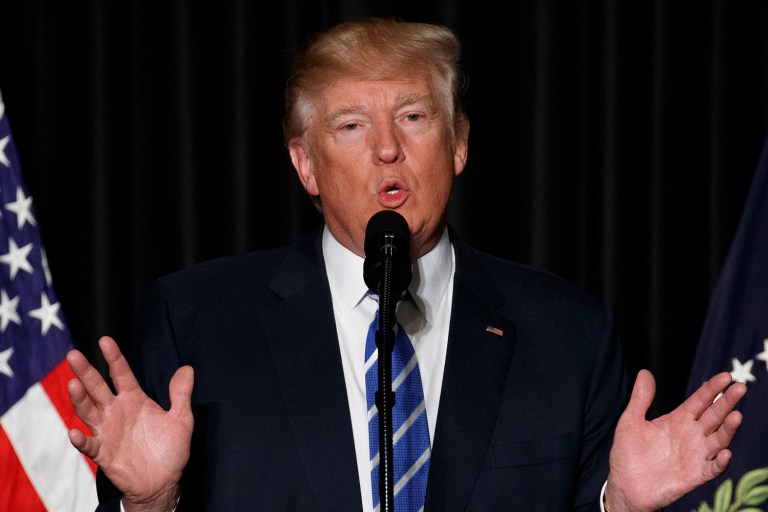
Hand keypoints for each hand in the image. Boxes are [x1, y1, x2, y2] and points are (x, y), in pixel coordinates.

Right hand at [67, 336, 194, 511]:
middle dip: (86, 371)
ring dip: (79, 399)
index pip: (121, 374)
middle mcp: (117, 411)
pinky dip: (81, 440)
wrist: (164, 482)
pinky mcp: (104, 453)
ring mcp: (107, 431)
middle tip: (74, 354)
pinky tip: (74, 432)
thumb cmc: (171, 449)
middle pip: (97, 388)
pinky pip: (89, 445)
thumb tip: (187, 368)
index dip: (114, 358)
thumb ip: (181, 394)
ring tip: (73, 384)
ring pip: (88, 411)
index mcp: (134, 399)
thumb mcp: (181, 419)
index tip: (105, 340)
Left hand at [605, 369, 745, 511]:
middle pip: (714, 416)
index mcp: (678, 419)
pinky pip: (712, 468)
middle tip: (740, 387)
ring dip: (728, 429)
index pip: (700, 401)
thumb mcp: (630, 421)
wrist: (625, 485)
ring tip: (736, 416)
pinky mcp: (695, 475)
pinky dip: (720, 462)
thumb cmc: (628, 452)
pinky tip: (725, 453)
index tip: (725, 376)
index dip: (712, 388)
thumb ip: (640, 398)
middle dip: (727, 402)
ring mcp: (695, 455)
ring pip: (718, 440)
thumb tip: (645, 372)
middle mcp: (691, 435)